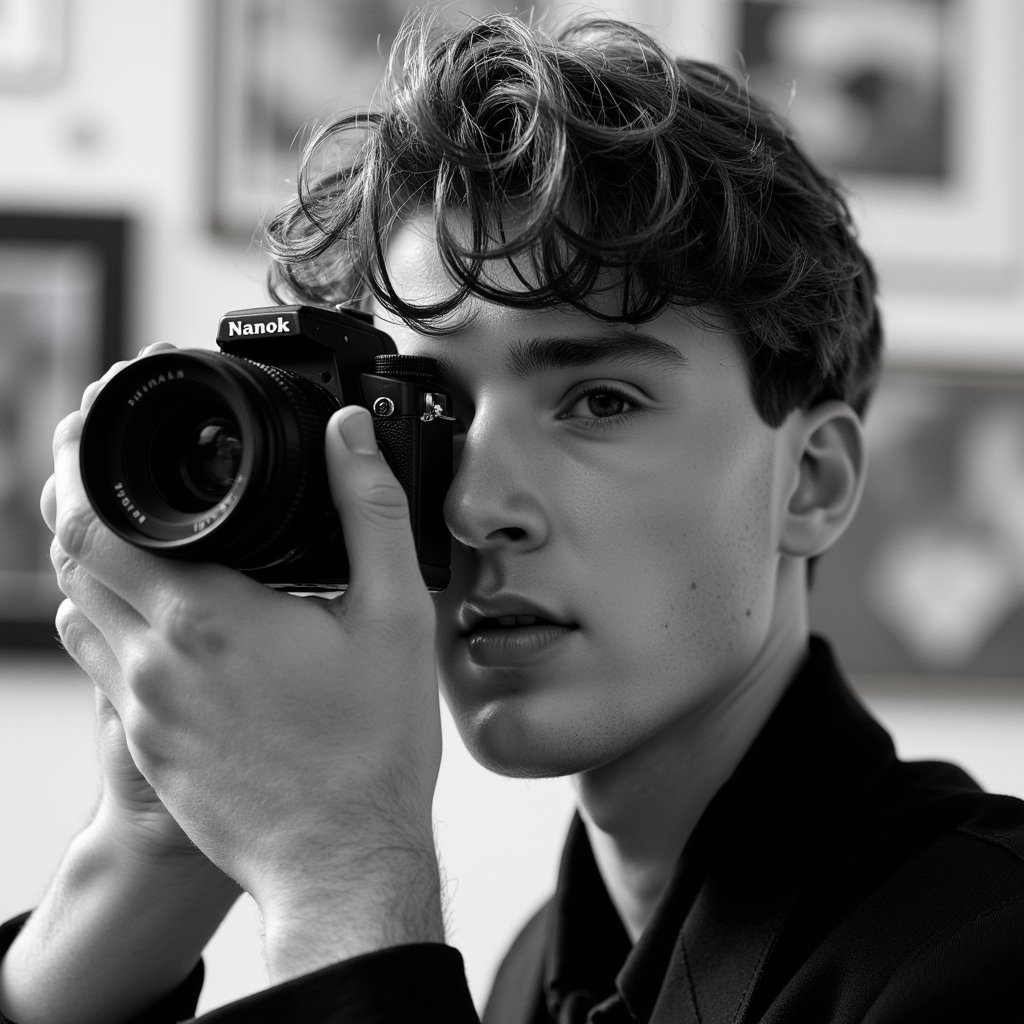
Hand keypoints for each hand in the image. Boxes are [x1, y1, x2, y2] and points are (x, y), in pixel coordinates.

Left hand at [48, 384, 442, 937]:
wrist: (342, 862)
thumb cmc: (371, 748)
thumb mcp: (395, 615)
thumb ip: (369, 511)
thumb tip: (349, 436)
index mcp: (207, 616)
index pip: (95, 520)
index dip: (79, 463)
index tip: (91, 429)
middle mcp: (154, 661)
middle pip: (70, 558)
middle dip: (76, 501)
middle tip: (105, 468)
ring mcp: (142, 711)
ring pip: (77, 612)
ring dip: (90, 563)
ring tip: (132, 534)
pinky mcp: (148, 748)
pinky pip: (100, 667)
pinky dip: (109, 621)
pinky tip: (159, 617)